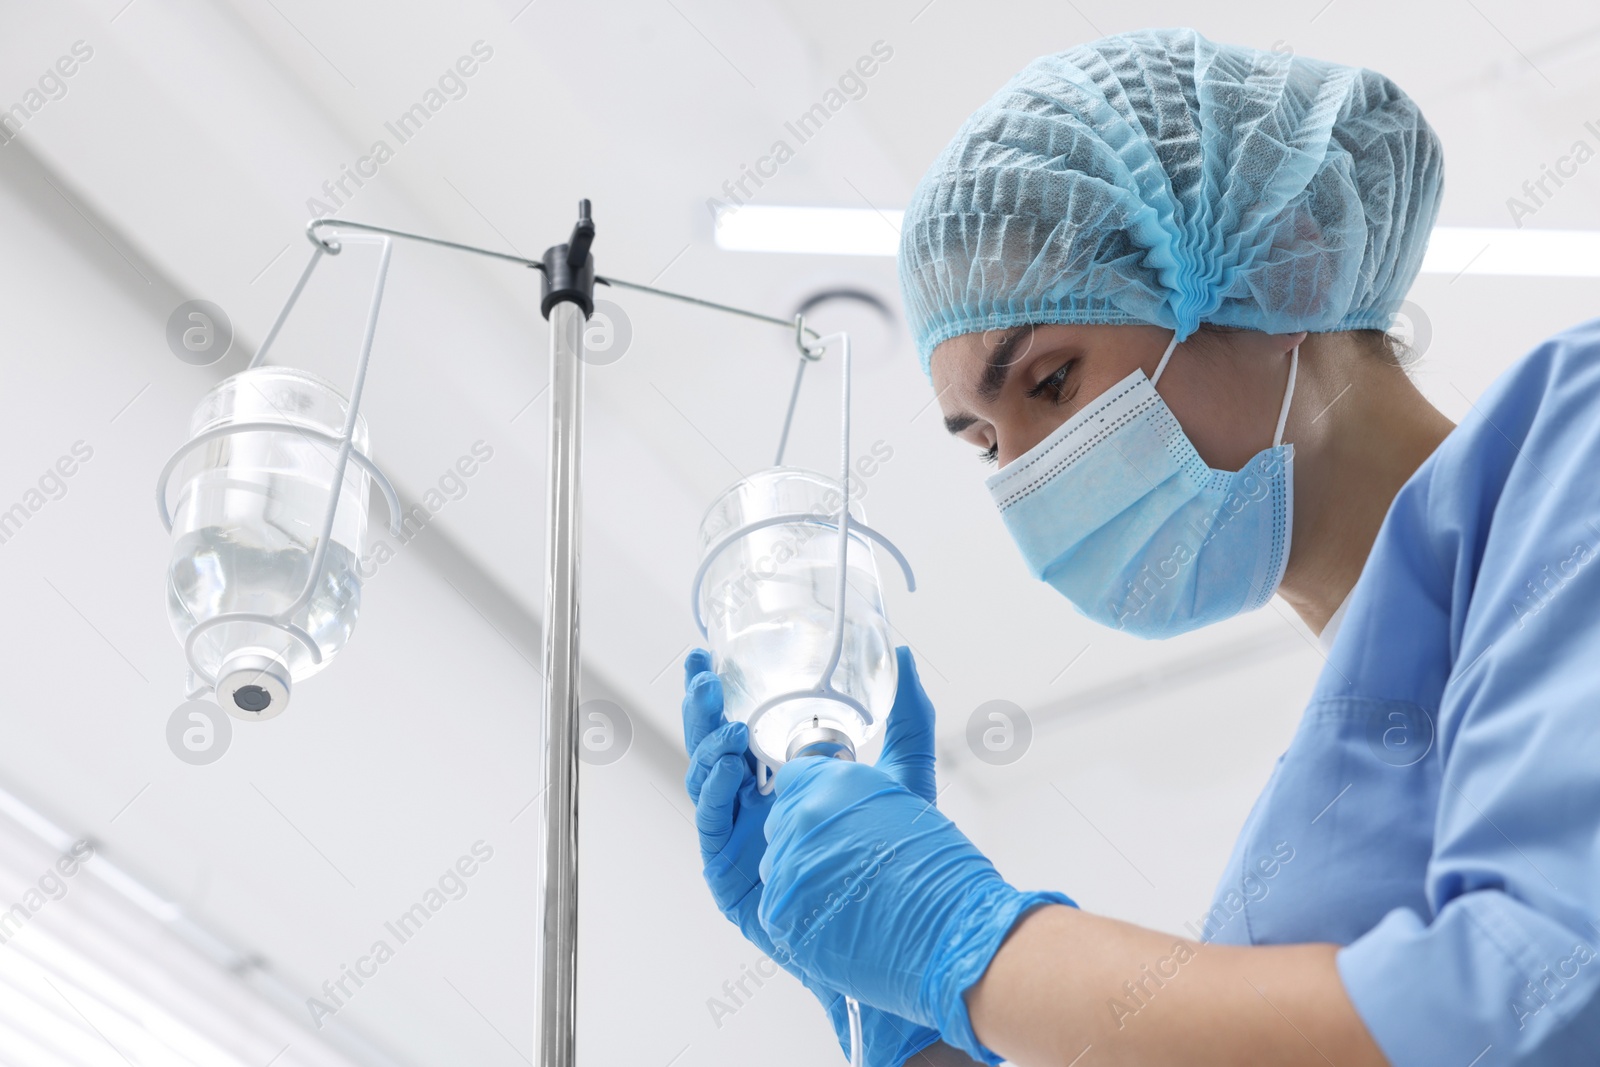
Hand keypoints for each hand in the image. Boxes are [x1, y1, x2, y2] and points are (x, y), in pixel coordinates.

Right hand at [684, 647, 944, 1064]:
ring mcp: (739, 838)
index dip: (726, 695)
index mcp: (785, 782)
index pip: (745, 730)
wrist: (899, 936)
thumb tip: (902, 657)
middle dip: (703, 708)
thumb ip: (906, 719)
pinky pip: (712, 825)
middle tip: (703, 670)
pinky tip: (728, 763)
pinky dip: (714, 790)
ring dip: (707, 743)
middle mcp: (755, 807)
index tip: (716, 657)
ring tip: (724, 715)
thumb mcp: (904, 776)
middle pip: (716, 749)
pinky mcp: (728, 874)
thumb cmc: (898, 861)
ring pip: (706, 781)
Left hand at [757, 676, 1075, 1063]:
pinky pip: (772, 894)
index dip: (818, 788)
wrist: (953, 935)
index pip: (795, 778)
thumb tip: (904, 655)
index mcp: (821, 786)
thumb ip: (906, 717)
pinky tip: (832, 904)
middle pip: (780, 814)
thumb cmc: (935, 859)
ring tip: (848, 879)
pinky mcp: (775, 915)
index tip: (850, 808)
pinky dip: (798, 898)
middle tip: (854, 850)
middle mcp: (792, 824)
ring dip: (802, 862)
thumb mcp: (911, 780)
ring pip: (773, 853)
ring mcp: (780, 872)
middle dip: (808, 825)